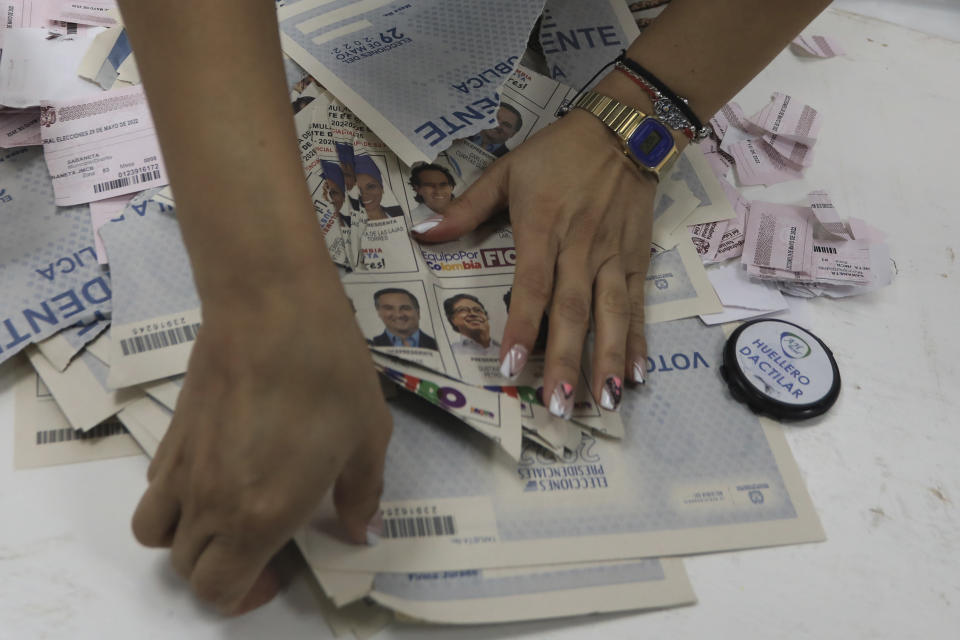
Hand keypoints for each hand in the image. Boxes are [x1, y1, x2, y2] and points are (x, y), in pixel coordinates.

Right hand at [131, 274, 390, 614]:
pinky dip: (176, 500)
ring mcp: (181, 469)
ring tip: (229, 515)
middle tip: (262, 548)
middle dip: (222, 572)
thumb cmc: (330, 375)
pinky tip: (218, 469)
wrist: (271, 309)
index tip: (277, 574)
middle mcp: (209, 503)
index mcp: (259, 516)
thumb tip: (359, 530)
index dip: (244, 597)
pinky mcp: (169, 435)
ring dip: (188, 541)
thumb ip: (361, 495)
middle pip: (187, 568)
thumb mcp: (367, 439)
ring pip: (157, 535)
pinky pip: (155, 490)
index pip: (221, 590)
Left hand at [415, 106, 658, 415]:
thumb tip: (421, 234)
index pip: (532, 285)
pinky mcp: (636, 260)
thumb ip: (465, 208)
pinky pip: (637, 305)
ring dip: (607, 360)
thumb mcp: (506, 171)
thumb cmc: (557, 152)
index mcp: (542, 228)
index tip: (513, 366)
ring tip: (605, 402)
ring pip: (611, 315)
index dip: (522, 326)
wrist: (625, 130)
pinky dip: (638, 340)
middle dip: (567, 361)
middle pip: (573, 312)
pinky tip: (637, 374)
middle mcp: (579, 249)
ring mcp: (612, 257)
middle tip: (560, 406)